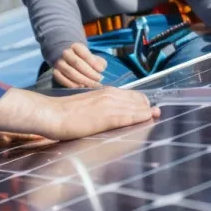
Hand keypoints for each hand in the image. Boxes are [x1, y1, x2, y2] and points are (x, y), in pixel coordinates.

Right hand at [0, 87, 158, 141]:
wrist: (53, 115)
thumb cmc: (66, 113)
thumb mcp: (88, 106)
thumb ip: (101, 108)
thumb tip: (109, 115)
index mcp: (105, 93)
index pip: (131, 95)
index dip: (142, 102)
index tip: (150, 109)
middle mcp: (109, 96)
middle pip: (137, 99)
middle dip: (148, 107)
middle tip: (157, 114)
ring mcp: (108, 105)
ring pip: (136, 106)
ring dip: (147, 111)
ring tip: (157, 115)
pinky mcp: (106, 116)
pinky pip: (129, 115)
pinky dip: (141, 116)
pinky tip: (149, 117)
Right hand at [53, 42, 107, 87]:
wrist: (67, 58)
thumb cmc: (83, 59)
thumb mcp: (92, 56)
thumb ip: (99, 62)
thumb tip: (101, 69)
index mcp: (76, 46)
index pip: (84, 54)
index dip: (93, 63)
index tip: (101, 70)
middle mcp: (66, 53)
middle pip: (77, 63)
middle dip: (89, 73)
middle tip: (99, 80)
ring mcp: (59, 63)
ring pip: (70, 72)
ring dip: (83, 80)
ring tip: (92, 84)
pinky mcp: (55, 72)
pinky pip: (63, 79)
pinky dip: (73, 85)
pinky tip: (82, 87)